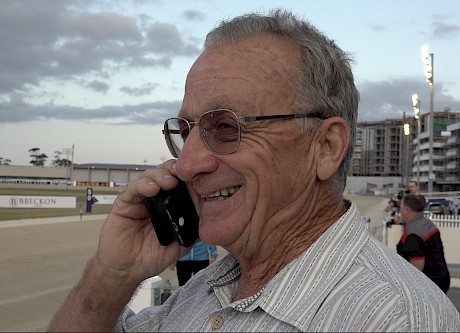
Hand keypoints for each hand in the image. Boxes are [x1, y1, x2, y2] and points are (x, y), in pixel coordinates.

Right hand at [95, 160, 191, 283]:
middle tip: (184, 174)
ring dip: (162, 175)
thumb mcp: (181, 243)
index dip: (191, 176)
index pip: (183, 182)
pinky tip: (152, 189)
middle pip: (167, 173)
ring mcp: (141, 198)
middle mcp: (157, 197)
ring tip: (170, 183)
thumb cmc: (152, 255)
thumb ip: (195, 228)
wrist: (127, 269)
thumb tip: (212, 214)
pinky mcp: (125, 202)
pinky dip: (144, 185)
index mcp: (172, 204)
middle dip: (177, 170)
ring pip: (152, 175)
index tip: (201, 175)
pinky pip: (134, 188)